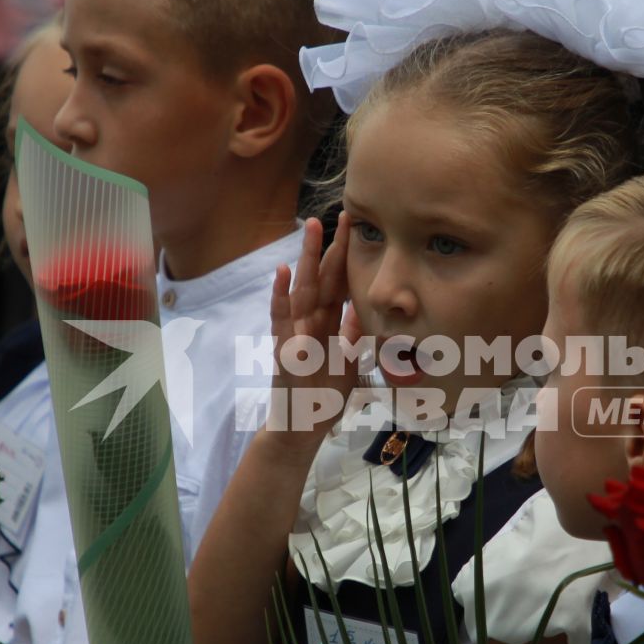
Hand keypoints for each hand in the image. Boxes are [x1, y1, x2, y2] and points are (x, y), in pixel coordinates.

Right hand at [266, 213, 358, 449]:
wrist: (302, 428)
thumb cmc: (323, 397)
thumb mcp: (348, 363)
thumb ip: (353, 337)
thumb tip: (363, 309)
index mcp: (327, 324)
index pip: (340, 284)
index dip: (348, 258)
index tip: (359, 229)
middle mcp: (310, 322)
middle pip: (323, 278)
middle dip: (332, 247)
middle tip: (342, 215)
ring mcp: (294, 332)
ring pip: (302, 288)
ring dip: (307, 258)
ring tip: (312, 228)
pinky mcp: (282, 348)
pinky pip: (280, 318)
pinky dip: (280, 295)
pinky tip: (282, 273)